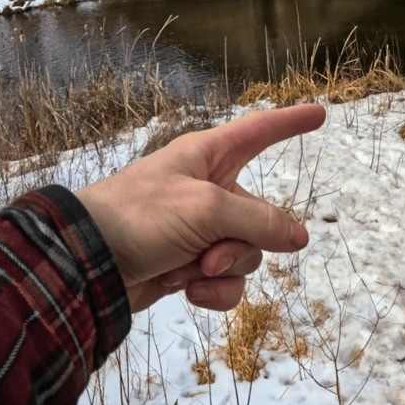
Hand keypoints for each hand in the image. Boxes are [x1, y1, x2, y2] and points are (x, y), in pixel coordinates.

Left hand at [77, 104, 325, 312]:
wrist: (86, 265)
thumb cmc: (140, 216)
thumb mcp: (208, 208)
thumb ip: (260, 220)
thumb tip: (299, 238)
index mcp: (208, 158)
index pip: (258, 132)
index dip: (289, 122)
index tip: (318, 114)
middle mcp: (208, 192)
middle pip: (261, 216)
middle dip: (246, 240)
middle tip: (213, 252)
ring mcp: (201, 232)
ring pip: (248, 253)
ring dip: (225, 268)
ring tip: (192, 269)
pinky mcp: (190, 266)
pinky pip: (226, 280)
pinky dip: (212, 290)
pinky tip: (187, 291)